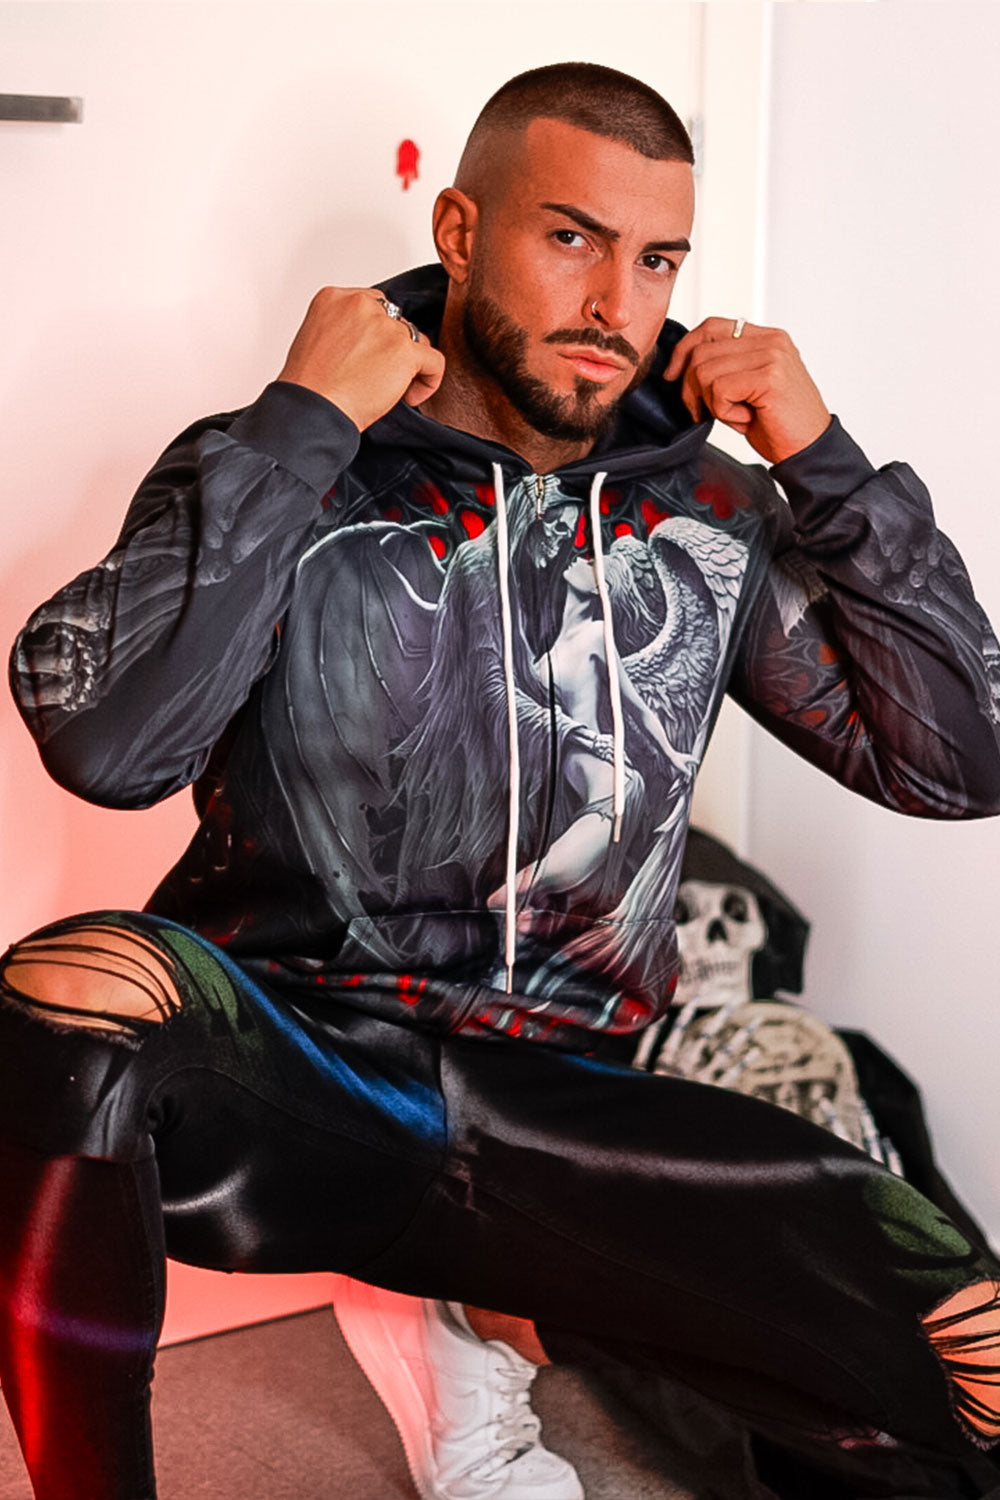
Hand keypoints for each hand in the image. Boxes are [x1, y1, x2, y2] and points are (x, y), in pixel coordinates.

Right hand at [277, 286, 445, 430]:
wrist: (311, 411)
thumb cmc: (309, 388)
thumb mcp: (316, 341)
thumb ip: (343, 330)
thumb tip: (368, 343)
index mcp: (334, 298)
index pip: (372, 306)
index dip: (375, 336)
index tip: (366, 359)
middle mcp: (360, 305)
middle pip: (396, 322)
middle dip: (391, 350)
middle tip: (375, 377)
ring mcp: (384, 326)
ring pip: (416, 340)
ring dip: (408, 366)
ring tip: (389, 389)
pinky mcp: (404, 350)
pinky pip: (435, 361)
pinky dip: (428, 381)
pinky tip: (409, 397)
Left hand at [664, 317, 830, 463]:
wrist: (809, 450)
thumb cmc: (777, 425)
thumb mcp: (747, 388)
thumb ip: (726, 367)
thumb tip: (681, 366)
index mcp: (767, 337)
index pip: (711, 326)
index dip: (685, 349)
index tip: (672, 376)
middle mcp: (771, 340)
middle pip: (701, 350)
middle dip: (690, 386)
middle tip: (702, 411)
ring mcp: (772, 356)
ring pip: (705, 371)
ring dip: (712, 403)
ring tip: (737, 415)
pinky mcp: (769, 377)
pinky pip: (719, 389)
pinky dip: (724, 412)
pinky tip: (746, 420)